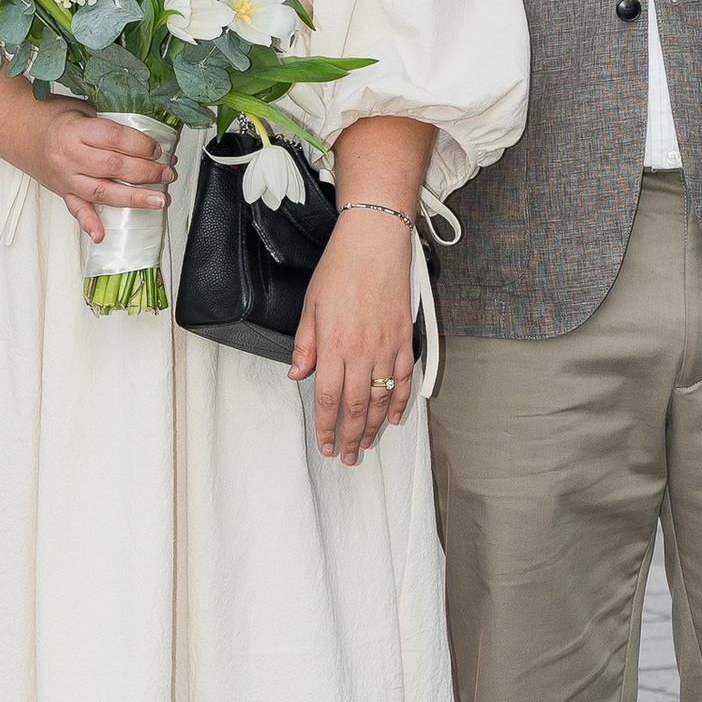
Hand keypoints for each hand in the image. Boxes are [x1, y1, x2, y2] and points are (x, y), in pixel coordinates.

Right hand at [28, 104, 174, 247]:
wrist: (16, 128)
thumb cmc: (52, 116)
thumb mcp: (81, 109)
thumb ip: (108, 125)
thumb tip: (145, 139)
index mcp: (75, 130)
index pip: (115, 138)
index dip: (141, 145)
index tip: (158, 149)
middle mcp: (69, 156)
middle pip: (114, 167)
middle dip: (146, 172)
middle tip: (167, 172)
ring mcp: (64, 177)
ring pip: (102, 192)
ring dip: (133, 198)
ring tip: (158, 199)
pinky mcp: (62, 191)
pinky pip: (76, 209)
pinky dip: (89, 223)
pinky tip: (101, 234)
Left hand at [291, 213, 416, 465]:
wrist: (374, 244)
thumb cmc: (340, 270)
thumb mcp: (310, 306)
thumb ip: (305, 344)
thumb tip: (296, 374)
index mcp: (333, 346)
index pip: (327, 398)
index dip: (326, 426)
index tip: (325, 445)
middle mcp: (361, 352)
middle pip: (356, 406)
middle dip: (351, 436)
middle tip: (347, 457)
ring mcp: (386, 347)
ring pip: (381, 398)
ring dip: (374, 426)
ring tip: (367, 445)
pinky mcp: (404, 339)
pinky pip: (403, 378)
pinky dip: (400, 400)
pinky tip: (395, 417)